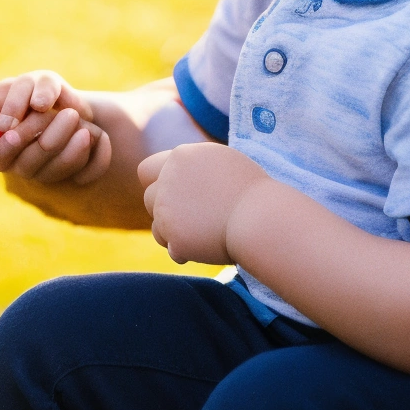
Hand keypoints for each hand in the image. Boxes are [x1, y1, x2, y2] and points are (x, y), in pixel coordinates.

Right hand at [0, 70, 112, 187]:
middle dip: (52, 138)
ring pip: (57, 172)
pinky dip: (97, 154)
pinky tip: (98, 136)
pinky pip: (86, 175)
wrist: (73, 105)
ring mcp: (46, 174)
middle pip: (29, 166)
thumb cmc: (45, 91)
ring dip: (73, 145)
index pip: (1, 156)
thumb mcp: (36, 81)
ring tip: (82, 122)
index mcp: (3, 144)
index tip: (21, 127)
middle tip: (70, 114)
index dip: (10, 146)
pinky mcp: (74, 178)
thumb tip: (38, 105)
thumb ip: (29, 88)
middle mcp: (20, 164)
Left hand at [138, 142, 265, 265]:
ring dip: (174, 234)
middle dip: (165, 211)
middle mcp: (168, 180)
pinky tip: (205, 248)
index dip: (158, 184)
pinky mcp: (174, 236)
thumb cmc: (253, 191)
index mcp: (181, 157)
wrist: (263, 218)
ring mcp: (167, 209)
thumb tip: (176, 175)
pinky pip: (172, 249)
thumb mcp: (222, 163)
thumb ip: (195, 168)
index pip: (147, 170)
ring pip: (157, 228)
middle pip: (148, 199)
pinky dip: (186, 251)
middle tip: (193, 219)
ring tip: (202, 234)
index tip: (175, 196)